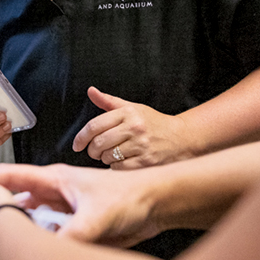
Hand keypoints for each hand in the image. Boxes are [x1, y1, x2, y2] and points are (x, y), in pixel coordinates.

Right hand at [0, 163, 161, 247]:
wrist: (158, 207)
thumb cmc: (131, 196)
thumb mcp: (97, 216)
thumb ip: (73, 235)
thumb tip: (50, 255)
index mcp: (53, 180)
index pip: (8, 177)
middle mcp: (53, 196)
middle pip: (15, 207)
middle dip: (0, 221)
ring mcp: (62, 214)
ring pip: (31, 228)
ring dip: (24, 239)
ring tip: (9, 258)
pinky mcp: (74, 231)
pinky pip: (49, 243)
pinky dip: (42, 252)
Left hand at [72, 87, 193, 167]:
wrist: (182, 138)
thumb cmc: (152, 123)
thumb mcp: (132, 108)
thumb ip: (109, 101)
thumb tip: (91, 91)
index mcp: (128, 112)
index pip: (94, 126)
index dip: (81, 137)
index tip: (77, 145)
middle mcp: (134, 127)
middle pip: (98, 143)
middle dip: (92, 151)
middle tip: (95, 152)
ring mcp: (141, 145)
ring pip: (107, 157)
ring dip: (105, 159)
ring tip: (113, 155)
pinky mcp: (146, 161)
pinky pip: (119, 168)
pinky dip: (116, 168)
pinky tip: (123, 162)